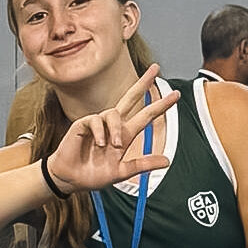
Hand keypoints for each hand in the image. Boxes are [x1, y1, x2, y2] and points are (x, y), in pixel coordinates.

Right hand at [45, 64, 177, 194]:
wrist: (71, 180)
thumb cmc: (94, 175)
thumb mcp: (122, 172)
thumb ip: (143, 165)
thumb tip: (167, 161)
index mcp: (125, 135)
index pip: (145, 116)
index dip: (160, 106)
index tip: (176, 95)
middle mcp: (113, 126)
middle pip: (130, 98)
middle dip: (143, 83)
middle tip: (156, 68)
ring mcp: (98, 123)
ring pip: (113, 113)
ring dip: (116, 129)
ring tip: (114, 146)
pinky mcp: (83, 124)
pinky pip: (95, 120)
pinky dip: (99, 132)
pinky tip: (99, 144)